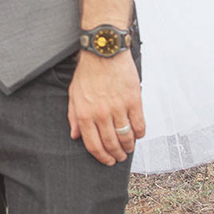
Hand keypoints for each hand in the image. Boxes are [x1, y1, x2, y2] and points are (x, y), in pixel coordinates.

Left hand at [67, 50, 144, 165]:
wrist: (104, 51)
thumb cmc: (88, 72)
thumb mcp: (73, 94)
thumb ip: (73, 116)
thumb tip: (75, 135)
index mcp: (84, 113)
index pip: (93, 145)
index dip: (102, 157)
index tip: (107, 161)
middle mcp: (100, 114)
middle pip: (111, 144)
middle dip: (116, 155)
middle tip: (119, 158)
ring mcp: (118, 108)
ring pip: (126, 138)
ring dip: (128, 147)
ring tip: (128, 149)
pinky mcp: (133, 101)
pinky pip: (139, 125)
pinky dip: (140, 134)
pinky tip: (138, 135)